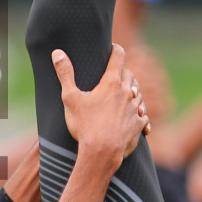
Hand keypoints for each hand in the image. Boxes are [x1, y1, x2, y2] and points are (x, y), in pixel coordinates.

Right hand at [52, 44, 149, 169]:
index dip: (115, 49)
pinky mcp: (139, 124)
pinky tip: (136, 118)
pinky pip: (143, 115)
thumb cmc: (85, 126)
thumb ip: (65, 74)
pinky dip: (139, 114)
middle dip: (123, 72)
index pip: (119, 57)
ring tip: (124, 96)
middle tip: (115, 75)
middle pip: (130, 74)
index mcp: (111, 83)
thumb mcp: (70, 98)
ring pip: (139, 94)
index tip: (112, 48)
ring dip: (132, 93)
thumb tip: (57, 53)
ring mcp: (135, 109)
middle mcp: (127, 93)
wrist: (102, 153)